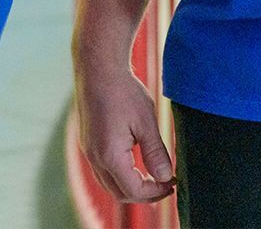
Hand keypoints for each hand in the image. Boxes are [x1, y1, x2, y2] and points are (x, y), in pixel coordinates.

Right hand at [75, 64, 174, 202]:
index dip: (155, 192)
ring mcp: (88, 150)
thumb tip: (166, 177)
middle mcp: (94, 158)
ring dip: (130, 186)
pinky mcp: (87, 141)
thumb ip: (156, 153)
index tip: (172, 183)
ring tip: (153, 176)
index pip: (134, 190)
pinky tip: (135, 162)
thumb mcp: (146, 122)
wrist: (97, 67)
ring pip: (108, 183)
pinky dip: (120, 174)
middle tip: (165, 184)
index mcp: (110, 156)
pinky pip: (102, 169)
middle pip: (119, 193)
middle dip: (144, 194)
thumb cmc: (123, 91)